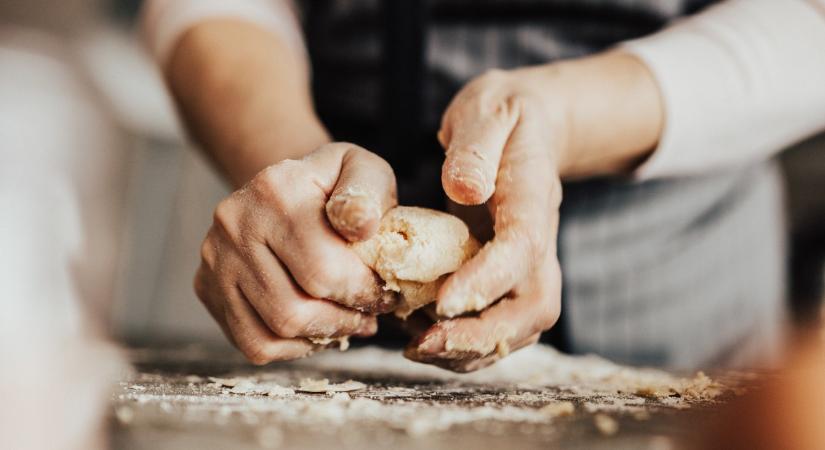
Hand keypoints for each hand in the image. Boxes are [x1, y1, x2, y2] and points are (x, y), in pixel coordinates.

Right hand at [195, 143, 398, 363]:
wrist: (285, 189)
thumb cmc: (333, 187)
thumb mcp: (361, 170)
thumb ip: (368, 193)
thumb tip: (362, 226)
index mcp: (275, 189)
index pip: (322, 269)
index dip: (365, 293)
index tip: (387, 295)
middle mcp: (235, 223)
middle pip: (294, 308)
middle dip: (345, 320)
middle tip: (370, 314)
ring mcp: (215, 259)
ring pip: (274, 332)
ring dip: (322, 336)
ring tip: (348, 321)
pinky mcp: (207, 287)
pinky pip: (253, 343)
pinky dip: (293, 346)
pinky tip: (317, 328)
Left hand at [405, 68, 564, 371]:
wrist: (530, 125)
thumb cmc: (503, 115)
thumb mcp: (486, 110)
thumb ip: (475, 146)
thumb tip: (464, 189)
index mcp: (533, 198)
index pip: (521, 249)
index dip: (486, 281)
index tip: (442, 302)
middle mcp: (540, 240)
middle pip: (532, 307)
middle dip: (481, 335)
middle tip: (423, 343)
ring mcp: (530, 263)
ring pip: (520, 327)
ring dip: (472, 349)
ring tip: (417, 347)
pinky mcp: (513, 277)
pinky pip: (500, 323)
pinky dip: (467, 343)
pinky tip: (424, 336)